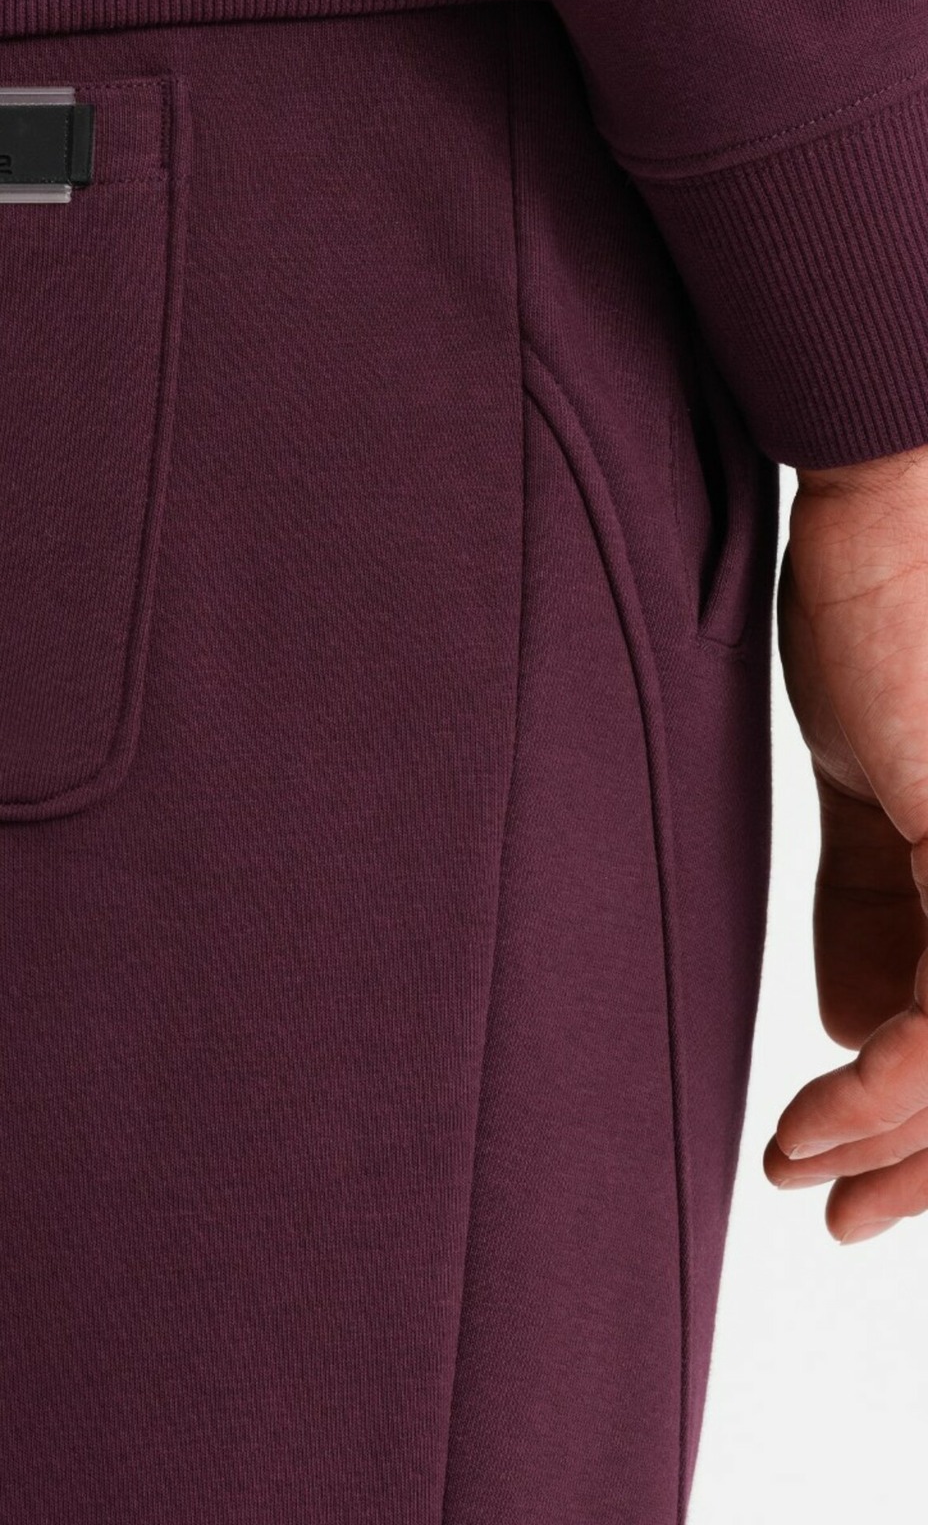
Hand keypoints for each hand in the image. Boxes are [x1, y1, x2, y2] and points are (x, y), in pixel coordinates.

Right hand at [766, 439, 927, 1240]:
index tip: (851, 1178)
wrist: (882, 505)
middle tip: (842, 1216)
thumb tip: (848, 1020)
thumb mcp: (868, 788)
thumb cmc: (877, 617)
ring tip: (805, 1172)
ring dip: (895, 1142)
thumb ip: (873, 905)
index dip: (924, 1124)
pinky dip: (891, 1081)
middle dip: (923, 1166)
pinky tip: (826, 1116)